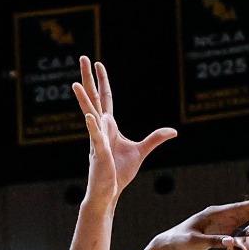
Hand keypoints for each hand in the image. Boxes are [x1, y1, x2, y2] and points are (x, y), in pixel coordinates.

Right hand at [71, 57, 175, 208]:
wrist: (109, 192)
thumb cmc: (119, 173)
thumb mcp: (141, 151)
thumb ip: (155, 139)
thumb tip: (172, 131)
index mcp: (108, 126)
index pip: (105, 98)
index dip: (102, 80)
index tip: (98, 64)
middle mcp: (100, 128)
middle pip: (93, 98)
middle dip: (88, 78)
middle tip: (82, 57)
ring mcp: (97, 139)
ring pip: (89, 114)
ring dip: (83, 99)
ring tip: (76, 83)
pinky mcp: (99, 152)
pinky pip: (95, 137)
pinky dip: (93, 126)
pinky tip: (90, 116)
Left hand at [140, 190, 248, 249]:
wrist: (171, 244)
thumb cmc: (181, 241)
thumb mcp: (195, 242)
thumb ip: (213, 241)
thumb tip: (232, 241)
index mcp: (213, 214)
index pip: (237, 208)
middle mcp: (221, 214)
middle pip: (247, 208)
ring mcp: (224, 220)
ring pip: (247, 213)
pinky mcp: (224, 228)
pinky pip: (243, 222)